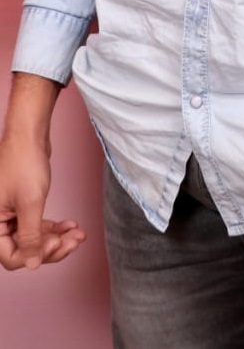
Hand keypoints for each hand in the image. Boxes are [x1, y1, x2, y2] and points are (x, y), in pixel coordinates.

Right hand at [0, 138, 85, 270]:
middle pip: (24, 249)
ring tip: (77, 235)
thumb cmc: (24, 162)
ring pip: (33, 238)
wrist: (29, 134)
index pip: (11, 256)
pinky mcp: (21, 207)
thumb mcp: (30, 203)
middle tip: (73, 242)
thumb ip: (30, 238)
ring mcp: (10, 215)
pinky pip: (37, 225)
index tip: (56, 244)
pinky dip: (54, 227)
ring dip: (57, 238)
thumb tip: (32, 264)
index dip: (35, 255)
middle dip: (51, 247)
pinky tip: (71, 225)